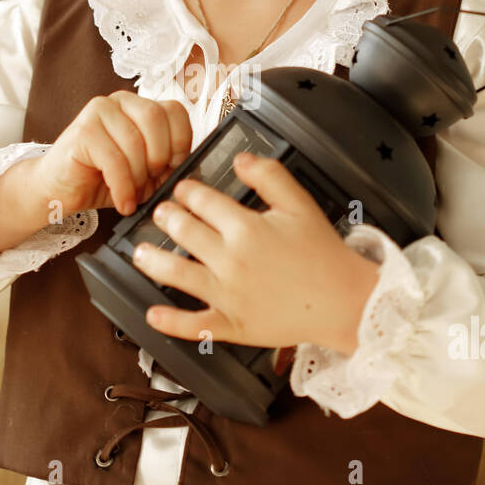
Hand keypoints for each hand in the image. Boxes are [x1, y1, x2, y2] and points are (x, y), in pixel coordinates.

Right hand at [33, 91, 191, 218]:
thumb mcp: (145, 172)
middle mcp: (120, 101)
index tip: (173, 167)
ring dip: (138, 178)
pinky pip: (115, 160)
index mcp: (139, 106)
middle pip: (156, 119)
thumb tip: (190, 169)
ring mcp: (98, 111)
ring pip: (135, 142)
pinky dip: (123, 187)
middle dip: (159, 157)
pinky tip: (122, 202)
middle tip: (151, 182)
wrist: (59, 190)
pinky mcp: (82, 130)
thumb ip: (166, 164)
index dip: (181, 142)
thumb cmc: (102, 179)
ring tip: (132, 195)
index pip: (175, 111)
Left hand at [130, 151, 381, 352]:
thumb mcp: (301, 204)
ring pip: (176, 274)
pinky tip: (152, 313)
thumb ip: (269, 176)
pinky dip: (170, 321)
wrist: (345, 302)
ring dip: (151, 261)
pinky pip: (194, 325)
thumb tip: (240, 159)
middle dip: (166, 218)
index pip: (202, 200)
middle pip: (183, 232)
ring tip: (139, 253)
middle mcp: (230, 260)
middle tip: (160, 213)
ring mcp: (228, 295)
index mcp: (246, 228)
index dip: (187, 190)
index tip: (183, 189)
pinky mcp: (233, 325)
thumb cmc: (324, 254)